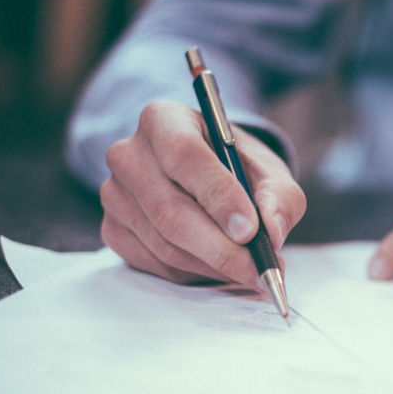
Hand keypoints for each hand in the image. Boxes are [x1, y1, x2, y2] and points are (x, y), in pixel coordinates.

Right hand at [99, 100, 305, 286]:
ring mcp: (115, 194)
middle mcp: (129, 154)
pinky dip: (194, 273)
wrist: (207, 175)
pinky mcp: (113, 229)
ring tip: (250, 271)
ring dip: (213, 265)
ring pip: (164, 244)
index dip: (218, 195)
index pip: (184, 155)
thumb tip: (272, 231)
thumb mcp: (269, 171)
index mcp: (164, 120)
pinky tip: (221, 268)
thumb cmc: (236, 167)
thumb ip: (279, 196)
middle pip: (170, 210)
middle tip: (258, 268)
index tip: (250, 229)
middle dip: (221, 248)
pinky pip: (155, 263)